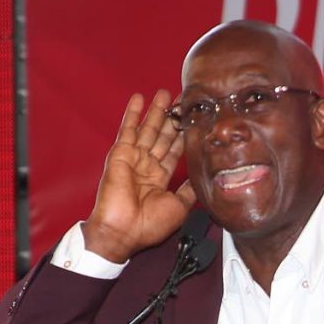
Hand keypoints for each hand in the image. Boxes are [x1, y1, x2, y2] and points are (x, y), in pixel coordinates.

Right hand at [83, 91, 196, 262]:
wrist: (123, 230)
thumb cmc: (148, 225)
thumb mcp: (178, 207)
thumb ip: (189, 190)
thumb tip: (203, 179)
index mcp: (159, 180)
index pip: (175, 153)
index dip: (184, 136)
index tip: (194, 122)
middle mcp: (147, 167)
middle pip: (163, 137)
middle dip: (173, 119)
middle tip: (183, 100)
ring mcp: (133, 159)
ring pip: (148, 130)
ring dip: (157, 111)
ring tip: (166, 93)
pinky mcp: (121, 154)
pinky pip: (127, 130)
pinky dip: (133, 114)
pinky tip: (139, 98)